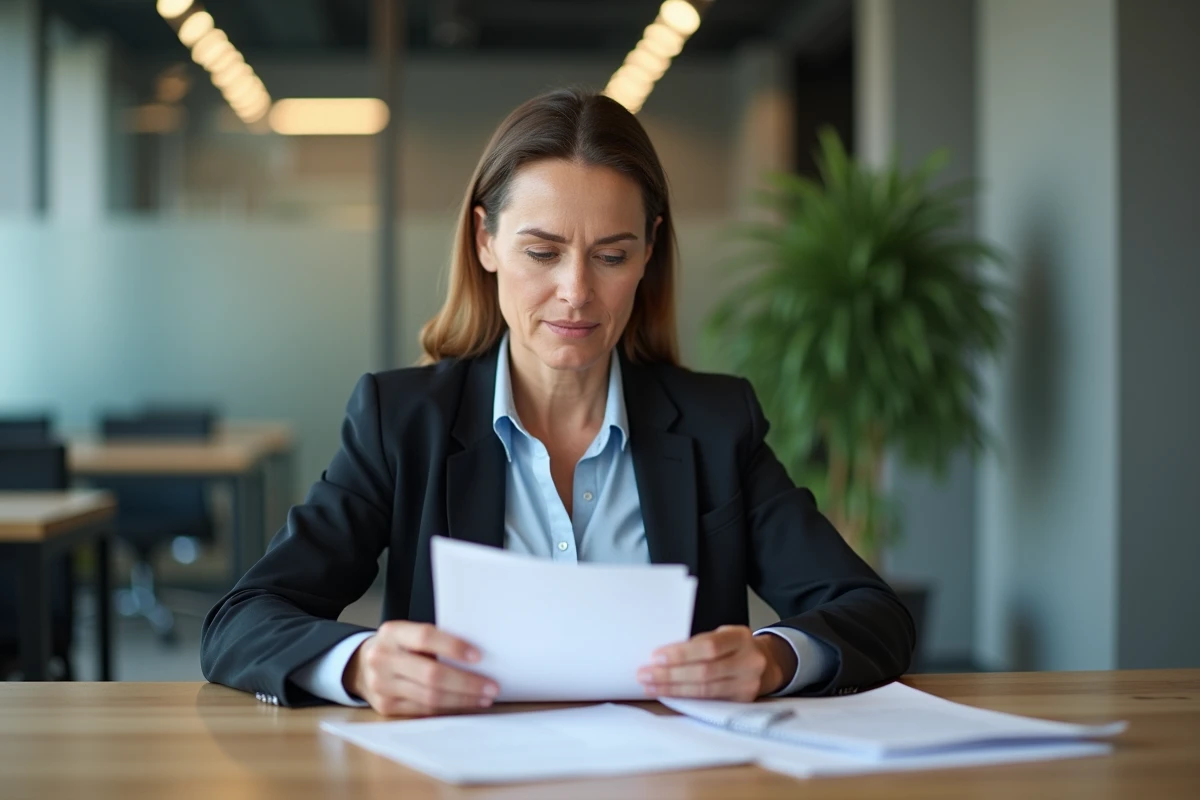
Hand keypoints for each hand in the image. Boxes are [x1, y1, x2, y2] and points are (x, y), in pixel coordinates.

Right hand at [343, 621, 499, 716]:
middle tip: (491, 686)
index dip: (453, 647)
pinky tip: (465, 705)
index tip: (479, 656)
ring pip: (429, 697)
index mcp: (392, 633)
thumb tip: (477, 656)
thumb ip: (433, 641)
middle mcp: (383, 658)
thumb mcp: (408, 634)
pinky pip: (423, 711)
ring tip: (484, 698)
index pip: (425, 637)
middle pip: (431, 674)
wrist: (361, 665)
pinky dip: (448, 709)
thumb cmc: (398, 646)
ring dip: (462, 699)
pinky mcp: (385, 707)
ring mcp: (382, 685)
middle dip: (466, 682)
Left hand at [637, 625, 796, 700]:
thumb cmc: (733, 647)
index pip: (709, 646)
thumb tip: (661, 654)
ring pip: (705, 690)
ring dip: (673, 689)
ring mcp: (748, 685)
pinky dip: (685, 698)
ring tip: (650, 686)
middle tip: (645, 674)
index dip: (681, 653)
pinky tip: (668, 694)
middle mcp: (749, 661)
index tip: (655, 656)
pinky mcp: (742, 702)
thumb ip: (700, 643)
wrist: (765, 663)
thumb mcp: (722, 635)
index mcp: (741, 637)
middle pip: (705, 671)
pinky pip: (709, 701)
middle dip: (670, 674)